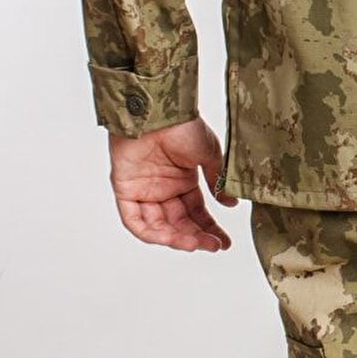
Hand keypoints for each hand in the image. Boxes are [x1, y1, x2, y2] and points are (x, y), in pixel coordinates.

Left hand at [106, 116, 238, 251]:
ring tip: (194, 243)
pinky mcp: (125, 189)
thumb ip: (217, 182)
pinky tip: (169, 238)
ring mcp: (143, 190)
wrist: (159, 111)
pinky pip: (133, 220)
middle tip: (212, 246)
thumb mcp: (209, 155)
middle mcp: (162, 188)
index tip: (224, 243)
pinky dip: (149, 233)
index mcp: (182, 180)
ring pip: (157, 226)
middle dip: (196, 237)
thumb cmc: (183, 125)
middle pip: (178, 223)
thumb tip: (231, 204)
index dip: (210, 229)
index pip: (196, 213)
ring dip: (176, 238)